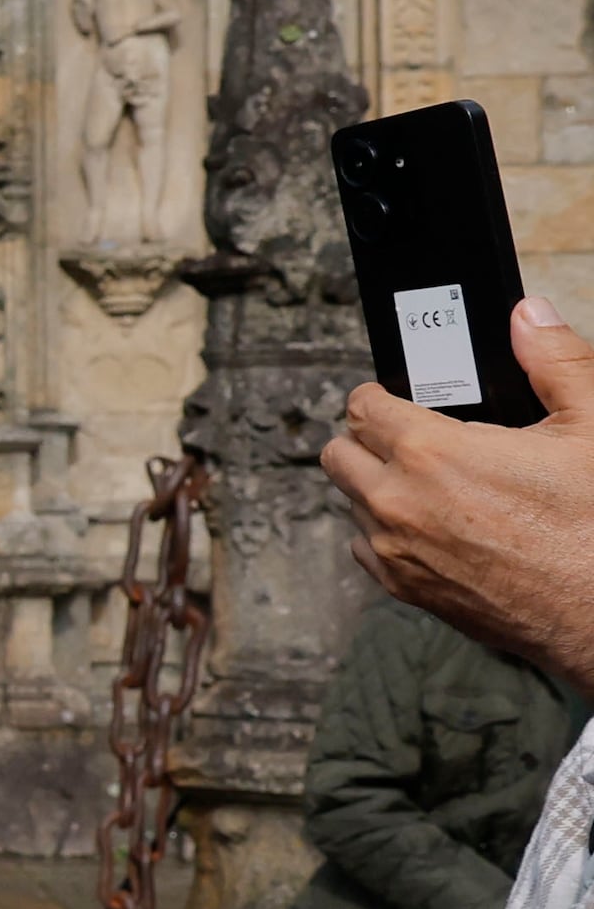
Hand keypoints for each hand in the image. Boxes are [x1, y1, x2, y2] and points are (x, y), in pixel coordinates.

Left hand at [325, 299, 593, 691]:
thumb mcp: (591, 426)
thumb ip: (553, 362)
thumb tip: (528, 317)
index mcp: (430, 453)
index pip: (361, 407)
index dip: (378, 395)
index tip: (394, 398)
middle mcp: (397, 503)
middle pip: (339, 454)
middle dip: (366, 439)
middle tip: (409, 437)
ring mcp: (396, 552)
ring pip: (351, 502)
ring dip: (377, 486)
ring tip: (430, 481)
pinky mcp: (406, 591)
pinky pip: (366, 549)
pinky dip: (386, 533)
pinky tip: (434, 526)